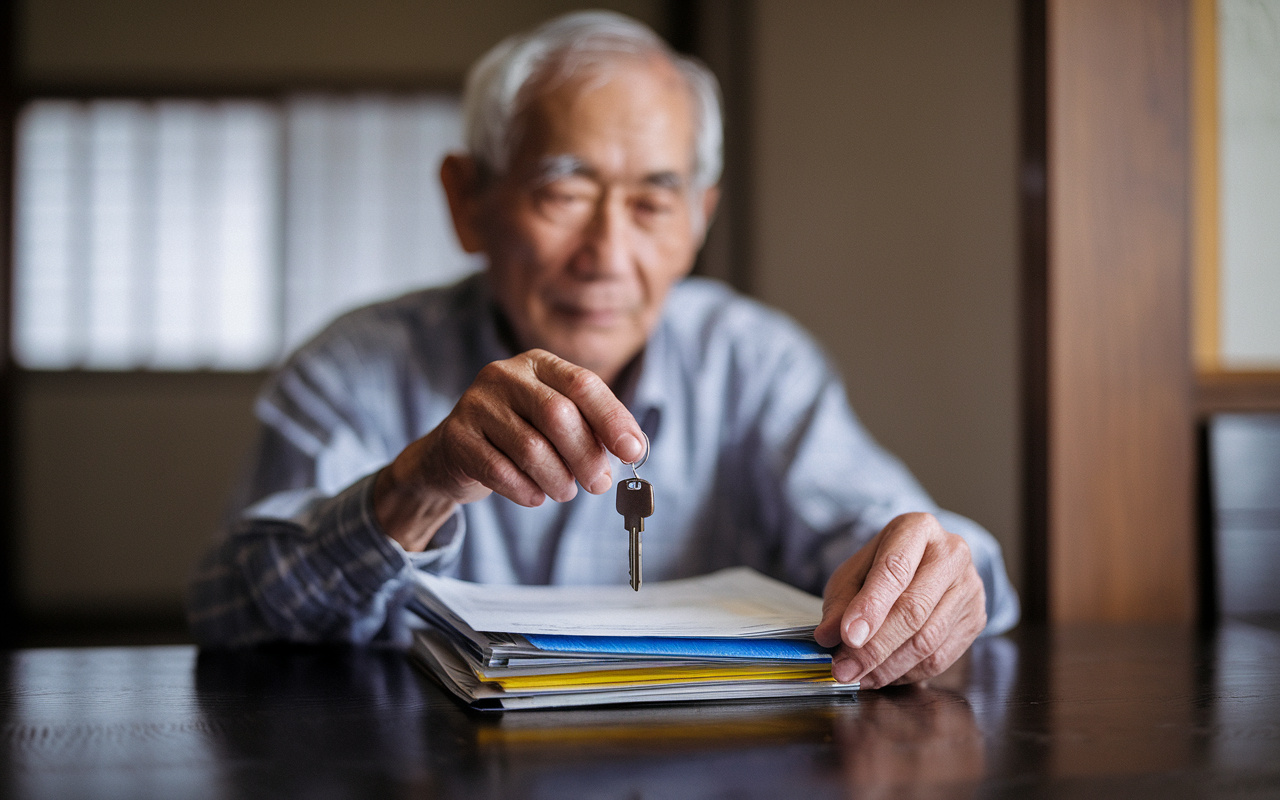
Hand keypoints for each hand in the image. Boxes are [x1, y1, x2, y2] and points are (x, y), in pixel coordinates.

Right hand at [373, 349, 644, 550]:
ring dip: (557, 479)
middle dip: (586, 455)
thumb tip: (634, 448)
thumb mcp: (556, 423)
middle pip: (558, 415)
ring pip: (531, 448)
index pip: (583, 384)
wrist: (453, 455)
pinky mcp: (456, 437)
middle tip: (599, 484)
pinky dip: (526, 491)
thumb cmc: (520, 436)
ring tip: (565, 491)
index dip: (613, 419)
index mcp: (538, 364)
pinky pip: (500, 471)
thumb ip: (592, 429)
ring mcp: (476, 403)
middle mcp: (505, 375)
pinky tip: (535, 496)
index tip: (634, 452)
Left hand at [813, 512, 985, 688]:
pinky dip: (908, 674)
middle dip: (874, 648)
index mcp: (917, 529)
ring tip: (858, 677)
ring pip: (928, 641)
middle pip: (913, 610)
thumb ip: (840, 603)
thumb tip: (828, 636)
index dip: (871, 606)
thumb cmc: (884, 567)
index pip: (895, 569)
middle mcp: (951, 554)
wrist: (925, 564)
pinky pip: (941, 658)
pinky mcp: (977, 618)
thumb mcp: (854, 572)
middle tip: (844, 670)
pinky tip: (883, 675)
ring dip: (888, 667)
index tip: (848, 637)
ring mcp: (970, 587)